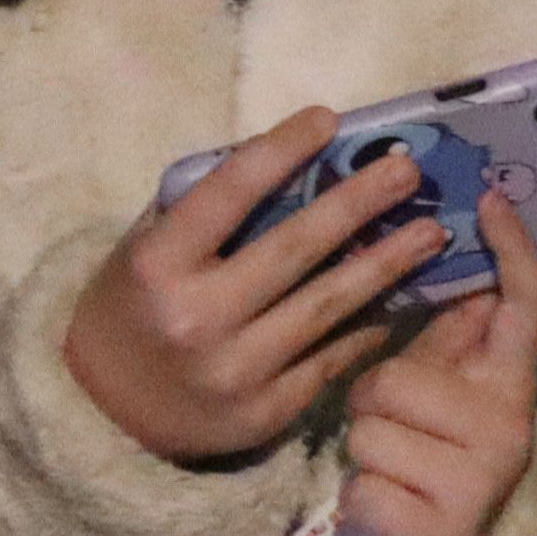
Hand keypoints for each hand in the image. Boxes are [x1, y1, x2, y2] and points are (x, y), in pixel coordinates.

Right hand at [60, 110, 440, 465]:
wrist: (103, 418)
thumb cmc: (134, 309)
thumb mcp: (146, 249)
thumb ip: (204, 209)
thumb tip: (291, 157)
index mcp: (157, 265)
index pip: (228, 192)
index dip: (280, 150)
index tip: (329, 118)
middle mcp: (196, 318)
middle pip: (295, 248)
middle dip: (359, 204)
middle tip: (408, 171)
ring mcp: (234, 371)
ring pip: (328, 306)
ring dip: (388, 264)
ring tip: (433, 231)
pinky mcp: (265, 412)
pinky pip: (332, 357)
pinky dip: (370, 323)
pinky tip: (404, 293)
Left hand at [338, 193, 536, 535]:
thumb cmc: (429, 468)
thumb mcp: (445, 400)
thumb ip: (446, 339)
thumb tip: (436, 248)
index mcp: (509, 383)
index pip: (524, 304)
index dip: (510, 249)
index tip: (488, 198)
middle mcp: (508, 425)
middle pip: (394, 377)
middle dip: (371, 406)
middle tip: (393, 435)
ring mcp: (480, 479)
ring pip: (369, 435)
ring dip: (362, 459)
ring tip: (389, 478)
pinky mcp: (445, 531)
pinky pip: (364, 490)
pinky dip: (358, 507)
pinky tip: (384, 517)